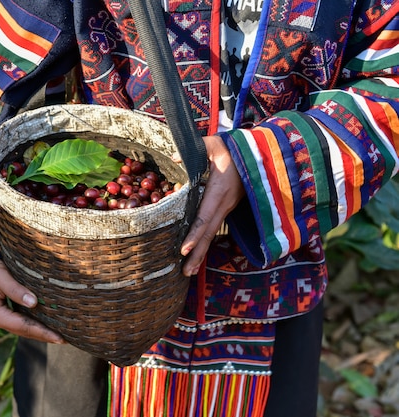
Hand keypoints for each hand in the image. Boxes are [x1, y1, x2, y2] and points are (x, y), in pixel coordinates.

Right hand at [0, 259, 64, 343]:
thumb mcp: (1, 276)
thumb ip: (16, 290)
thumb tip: (34, 303)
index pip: (24, 326)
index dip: (42, 332)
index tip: (59, 337)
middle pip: (24, 331)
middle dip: (44, 335)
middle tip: (65, 339)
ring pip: (22, 328)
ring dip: (40, 331)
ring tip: (59, 335)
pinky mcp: (2, 312)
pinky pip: (20, 321)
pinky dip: (33, 324)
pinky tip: (45, 324)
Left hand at [173, 135, 244, 275]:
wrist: (260, 152)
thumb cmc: (235, 147)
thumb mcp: (213, 144)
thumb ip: (194, 149)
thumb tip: (172, 157)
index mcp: (220, 191)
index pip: (205, 216)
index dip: (195, 234)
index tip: (184, 249)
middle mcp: (225, 203)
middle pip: (209, 233)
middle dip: (198, 254)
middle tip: (184, 273)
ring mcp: (228, 207)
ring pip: (213, 233)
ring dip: (202, 253)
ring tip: (189, 271)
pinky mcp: (227, 207)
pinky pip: (214, 227)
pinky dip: (205, 242)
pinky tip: (197, 254)